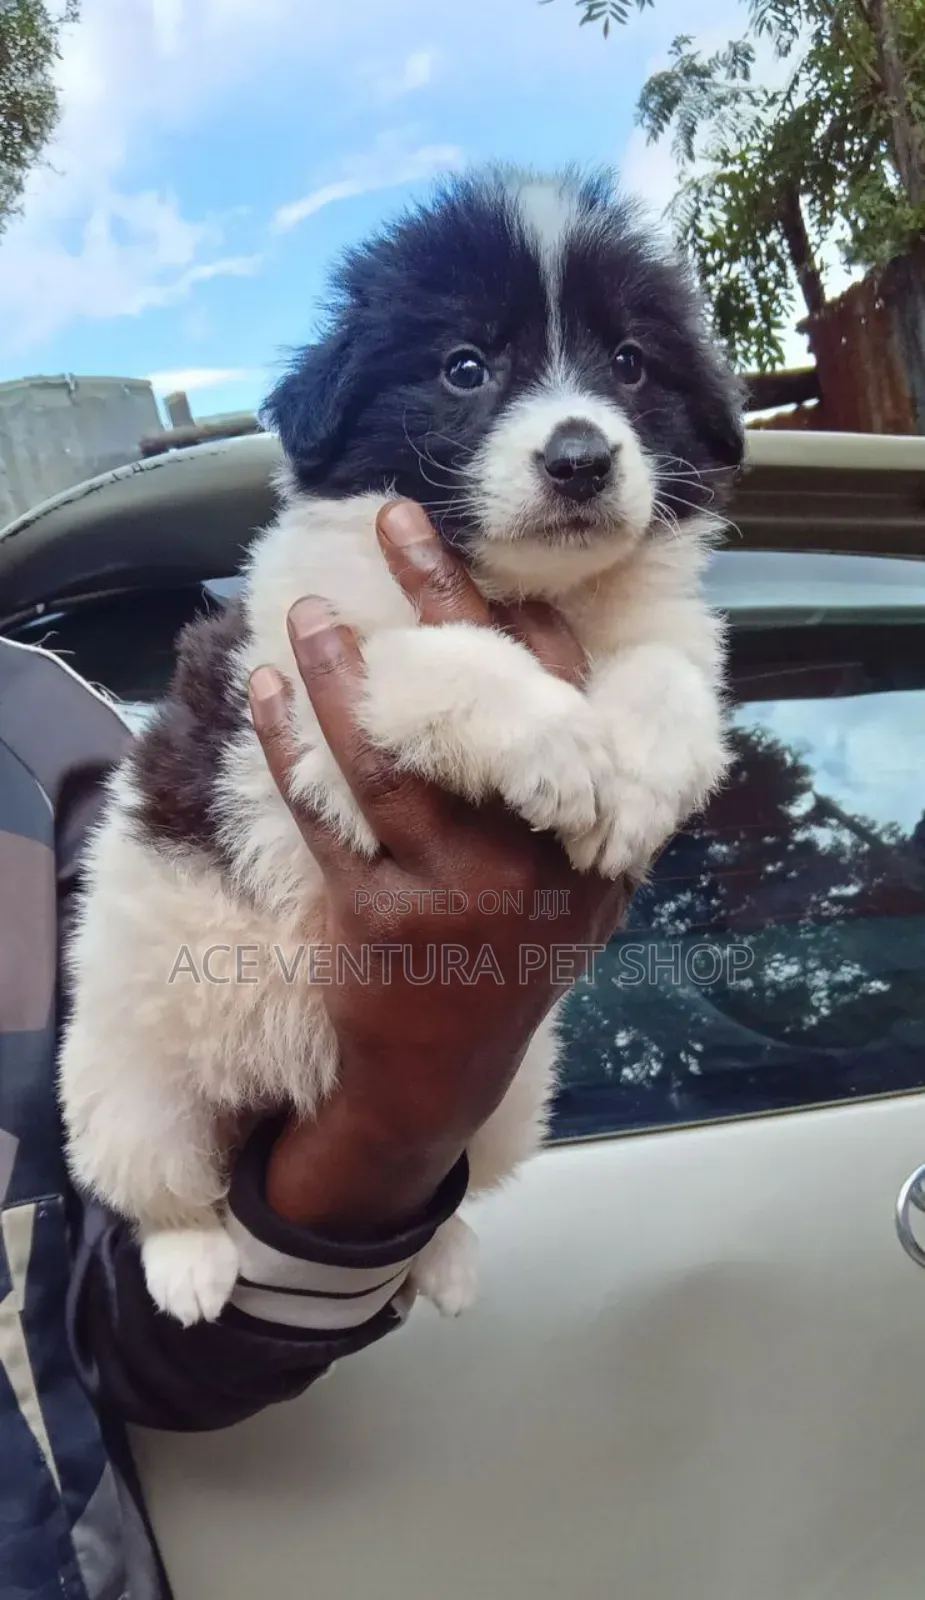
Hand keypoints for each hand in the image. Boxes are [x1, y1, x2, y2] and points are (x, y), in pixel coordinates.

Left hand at [247, 500, 629, 1236]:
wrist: (441, 1078)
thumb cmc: (513, 961)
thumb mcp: (580, 892)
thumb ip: (580, 801)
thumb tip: (554, 677)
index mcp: (590, 832)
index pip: (562, 695)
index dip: (515, 609)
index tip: (476, 548)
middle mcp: (533, 857)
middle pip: (482, 704)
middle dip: (438, 599)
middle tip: (395, 518)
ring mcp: (456, 892)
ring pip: (392, 757)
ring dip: (344, 672)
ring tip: (304, 610)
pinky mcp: (378, 922)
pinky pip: (326, 818)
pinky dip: (291, 750)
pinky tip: (266, 697)